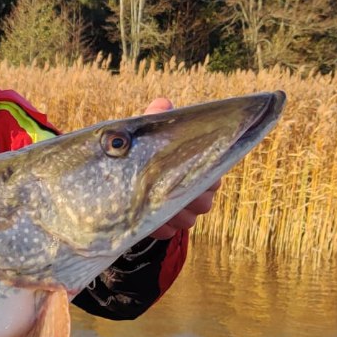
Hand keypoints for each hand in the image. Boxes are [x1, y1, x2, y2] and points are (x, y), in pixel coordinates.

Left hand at [143, 97, 220, 239]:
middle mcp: (196, 193)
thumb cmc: (142, 151)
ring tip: (152, 204)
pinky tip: (146, 219)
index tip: (187, 174)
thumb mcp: (148, 135)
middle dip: (188, 199)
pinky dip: (157, 227)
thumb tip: (163, 103)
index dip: (205, 179)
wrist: (122, 178)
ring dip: (172, 214)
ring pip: (188, 221)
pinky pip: (167, 232)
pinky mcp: (164, 228)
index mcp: (197, 168)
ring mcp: (182, 213)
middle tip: (166, 191)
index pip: (214, 178)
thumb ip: (156, 119)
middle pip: (205, 203)